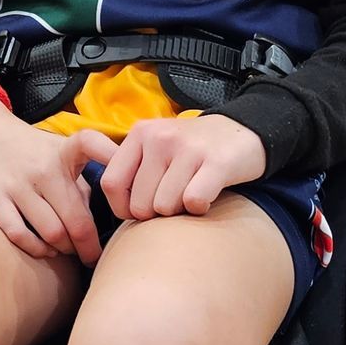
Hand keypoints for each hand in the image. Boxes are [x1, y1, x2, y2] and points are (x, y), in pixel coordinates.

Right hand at [0, 96, 115, 262]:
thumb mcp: (61, 154)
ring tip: (68, 252)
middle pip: (77, 220)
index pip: (93, 145)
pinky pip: (19, 234)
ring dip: (64, 250)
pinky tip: (43, 250)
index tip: (129, 186)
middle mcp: (44, 167)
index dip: (113, 160)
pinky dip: (36, 249)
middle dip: (90, 247)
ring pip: (52, 233)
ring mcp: (18, 183)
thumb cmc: (31, 149)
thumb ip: (82, 186)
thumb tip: (97, 223)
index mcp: (66, 150)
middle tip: (95, 259)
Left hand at [98, 113, 267, 223]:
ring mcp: (189, 149)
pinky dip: (201, 208)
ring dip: (180, 211)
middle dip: (156, 213)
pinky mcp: (217, 162)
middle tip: (175, 197)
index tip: (140, 210)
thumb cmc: (193, 149)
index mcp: (140, 133)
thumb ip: (128, 164)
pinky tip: (208, 196)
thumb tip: (100, 186)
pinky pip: (194, 202)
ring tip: (191, 192)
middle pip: (140, 204)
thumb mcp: (155, 145)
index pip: (111, 184)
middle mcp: (161, 138)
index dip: (122, 208)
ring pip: (165, 207)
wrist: (245, 131)